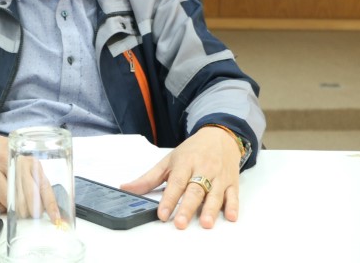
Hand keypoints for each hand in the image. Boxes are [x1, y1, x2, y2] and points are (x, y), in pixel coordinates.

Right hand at [0, 128, 62, 223]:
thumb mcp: (18, 155)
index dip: (49, 203)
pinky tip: (1, 203)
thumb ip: (31, 173)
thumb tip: (45, 200)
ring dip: (14, 210)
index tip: (55, 216)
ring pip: (8, 201)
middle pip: (25, 195)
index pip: (41, 182)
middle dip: (31, 210)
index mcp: (22, 156)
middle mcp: (6, 162)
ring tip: (15, 208)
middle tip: (31, 214)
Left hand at [120, 126, 241, 228]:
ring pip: (214, 194)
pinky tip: (230, 216)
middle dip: (187, 207)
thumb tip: (126, 188)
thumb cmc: (192, 151)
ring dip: (210, 209)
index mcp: (185, 163)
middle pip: (194, 190)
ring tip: (205, 223)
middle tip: (180, 223)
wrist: (219, 136)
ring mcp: (218, 176)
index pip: (176, 183)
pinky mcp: (231, 182)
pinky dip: (233, 206)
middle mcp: (203, 169)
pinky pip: (233, 195)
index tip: (162, 214)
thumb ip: (148, 178)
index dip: (169, 199)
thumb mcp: (168, 160)